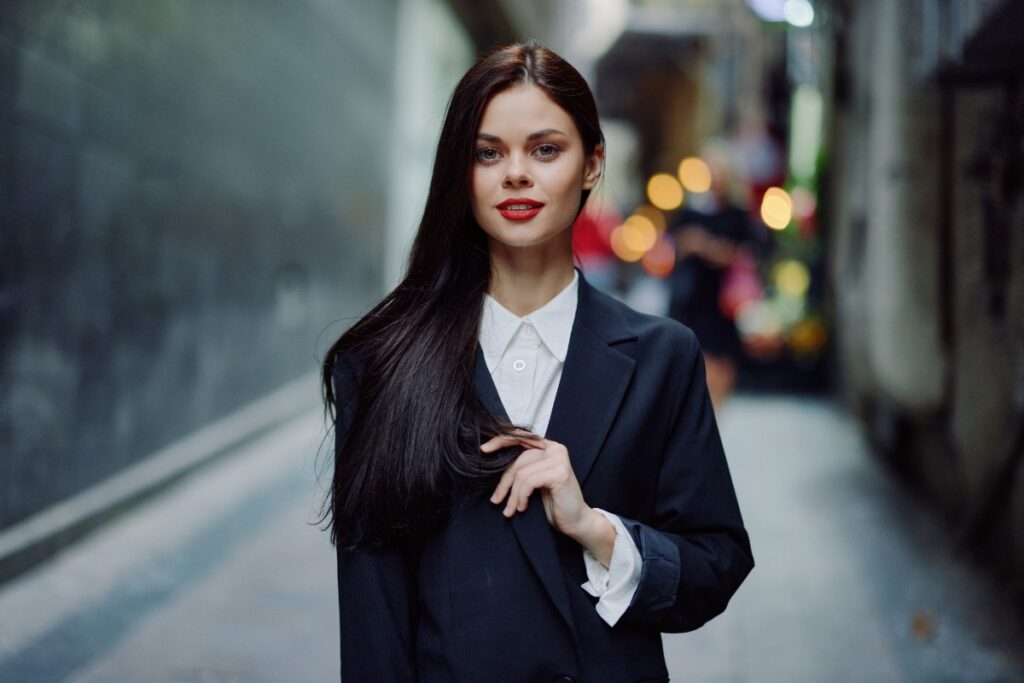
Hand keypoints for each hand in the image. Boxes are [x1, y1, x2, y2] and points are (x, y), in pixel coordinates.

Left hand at [481, 431, 600, 542]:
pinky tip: (523, 508)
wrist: (575, 522)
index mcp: (548, 447)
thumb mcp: (534, 481)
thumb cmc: (553, 503)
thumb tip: (492, 462)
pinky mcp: (560, 473)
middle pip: (518, 460)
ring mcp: (559, 459)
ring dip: (513, 495)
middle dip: (504, 482)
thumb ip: (522, 467)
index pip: (520, 437)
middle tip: (496, 500)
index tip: (483, 450)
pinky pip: (529, 482)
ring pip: (522, 473)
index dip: (501, 441)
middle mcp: (555, 448)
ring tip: (511, 510)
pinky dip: (522, 497)